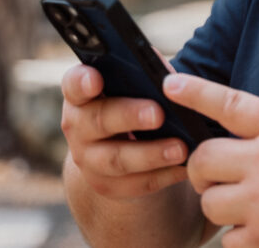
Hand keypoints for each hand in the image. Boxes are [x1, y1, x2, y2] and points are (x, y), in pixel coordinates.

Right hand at [60, 64, 191, 199]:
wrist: (118, 145)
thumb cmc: (132, 101)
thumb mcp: (133, 84)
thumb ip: (145, 74)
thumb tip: (171, 78)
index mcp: (81, 94)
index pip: (74, 84)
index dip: (82, 82)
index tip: (96, 80)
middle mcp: (78, 126)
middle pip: (98, 121)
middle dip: (129, 116)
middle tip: (158, 114)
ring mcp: (89, 160)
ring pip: (117, 159)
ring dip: (150, 154)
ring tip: (180, 148)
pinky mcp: (107, 185)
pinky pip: (136, 183)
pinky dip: (163, 175)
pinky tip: (184, 167)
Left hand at [164, 73, 258, 247]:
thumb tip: (221, 137)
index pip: (232, 105)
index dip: (197, 92)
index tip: (171, 84)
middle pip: (204, 160)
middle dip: (202, 171)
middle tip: (217, 177)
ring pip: (210, 202)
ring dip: (223, 208)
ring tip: (254, 208)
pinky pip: (227, 239)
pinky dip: (241, 238)